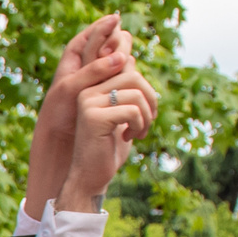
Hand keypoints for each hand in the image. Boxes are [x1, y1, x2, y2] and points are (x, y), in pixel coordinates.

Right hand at [56, 59, 156, 208]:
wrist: (90, 177)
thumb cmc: (108, 149)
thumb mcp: (121, 114)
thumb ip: (125, 89)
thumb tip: (131, 59)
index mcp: (92, 88)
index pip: (128, 68)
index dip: (146, 89)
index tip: (145, 112)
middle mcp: (87, 91)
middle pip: (134, 77)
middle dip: (151, 100)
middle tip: (148, 122)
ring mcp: (88, 103)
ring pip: (136, 93)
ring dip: (146, 116)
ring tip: (139, 132)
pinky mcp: (93, 117)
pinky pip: (131, 110)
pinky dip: (139, 126)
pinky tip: (128, 138)